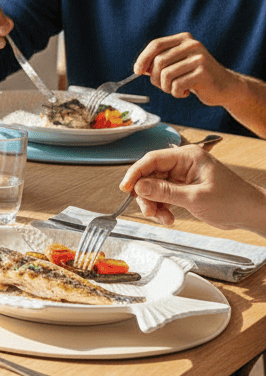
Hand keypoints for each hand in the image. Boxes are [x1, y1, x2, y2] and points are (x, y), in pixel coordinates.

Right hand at [119, 145, 265, 232]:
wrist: (250, 213)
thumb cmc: (233, 201)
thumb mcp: (195, 198)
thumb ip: (164, 192)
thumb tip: (138, 187)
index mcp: (188, 156)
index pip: (152, 159)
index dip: (135, 173)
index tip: (125, 188)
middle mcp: (182, 163)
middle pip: (150, 175)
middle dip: (146, 195)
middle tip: (149, 211)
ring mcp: (182, 176)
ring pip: (153, 187)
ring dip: (154, 204)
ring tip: (163, 218)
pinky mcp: (182, 188)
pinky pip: (162, 196)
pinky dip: (161, 208)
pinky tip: (168, 218)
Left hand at [135, 32, 235, 106]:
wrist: (225, 86)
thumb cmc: (195, 76)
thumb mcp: (177, 64)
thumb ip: (159, 63)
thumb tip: (139, 68)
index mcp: (184, 39)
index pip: (156, 44)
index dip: (143, 58)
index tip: (137, 71)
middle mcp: (192, 45)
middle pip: (158, 62)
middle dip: (154, 78)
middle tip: (163, 86)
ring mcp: (199, 58)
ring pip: (166, 75)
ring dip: (166, 87)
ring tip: (175, 89)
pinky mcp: (204, 72)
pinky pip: (177, 85)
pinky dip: (176, 93)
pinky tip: (185, 92)